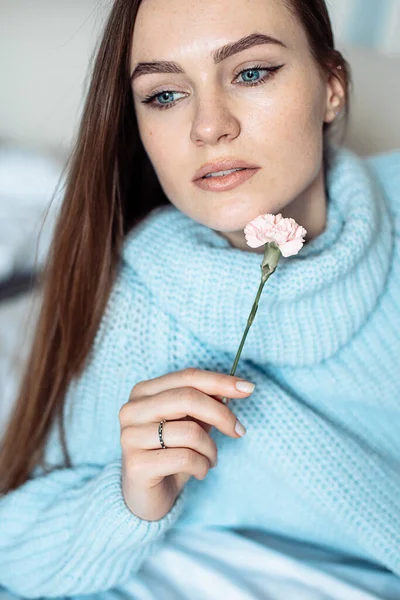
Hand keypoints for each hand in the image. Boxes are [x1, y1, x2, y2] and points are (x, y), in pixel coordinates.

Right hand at [119, 367, 252, 520]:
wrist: (146, 497)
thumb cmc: (171, 454)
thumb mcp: (190, 424)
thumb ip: (205, 404)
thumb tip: (235, 387)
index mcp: (144, 392)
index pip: (188, 377)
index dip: (220, 381)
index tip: (248, 388)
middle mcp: (132, 410)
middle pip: (188, 398)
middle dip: (221, 414)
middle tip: (239, 431)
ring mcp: (130, 436)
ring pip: (190, 432)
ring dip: (211, 449)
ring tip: (210, 459)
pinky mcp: (135, 465)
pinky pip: (185, 458)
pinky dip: (202, 466)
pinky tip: (200, 472)